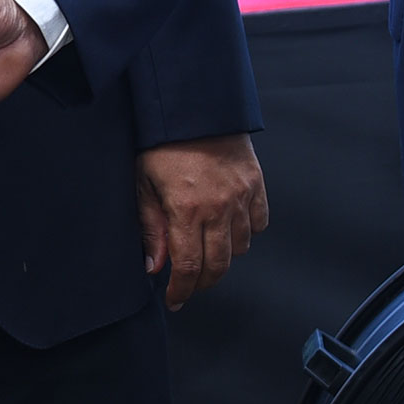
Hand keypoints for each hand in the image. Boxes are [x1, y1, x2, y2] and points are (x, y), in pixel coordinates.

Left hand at [137, 135, 269, 308]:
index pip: (188, 267)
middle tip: (190, 285)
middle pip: (218, 265)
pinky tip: (229, 227)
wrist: (193, 105)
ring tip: (206, 250)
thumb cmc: (162, 141)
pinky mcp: (256, 184)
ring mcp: (242, 197)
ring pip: (240, 247)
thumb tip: (155, 266)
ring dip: (223, 256)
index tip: (175, 299)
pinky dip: (247, 231)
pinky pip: (259, 223)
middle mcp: (219, 207)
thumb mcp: (144, 183)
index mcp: (186, 209)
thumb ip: (150, 228)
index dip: (182, 290)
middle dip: (202, 282)